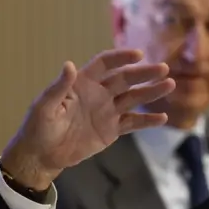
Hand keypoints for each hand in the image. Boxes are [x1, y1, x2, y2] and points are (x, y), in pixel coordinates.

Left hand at [0, 49, 174, 189]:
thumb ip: (58, 87)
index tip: (138, 54)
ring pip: (133, 98)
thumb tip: (69, 65)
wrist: (42, 154)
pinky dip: (147, 121)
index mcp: (82, 83)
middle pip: (125, 79)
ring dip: (151, 92)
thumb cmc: (38, 126)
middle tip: (163, 69)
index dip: (121, 57)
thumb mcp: (44, 106)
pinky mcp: (111, 130)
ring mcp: (107, 111)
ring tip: (169, 85)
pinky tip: (163, 117)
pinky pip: (133, 123)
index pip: (105, 64)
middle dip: (144, 73)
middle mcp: (98, 93)